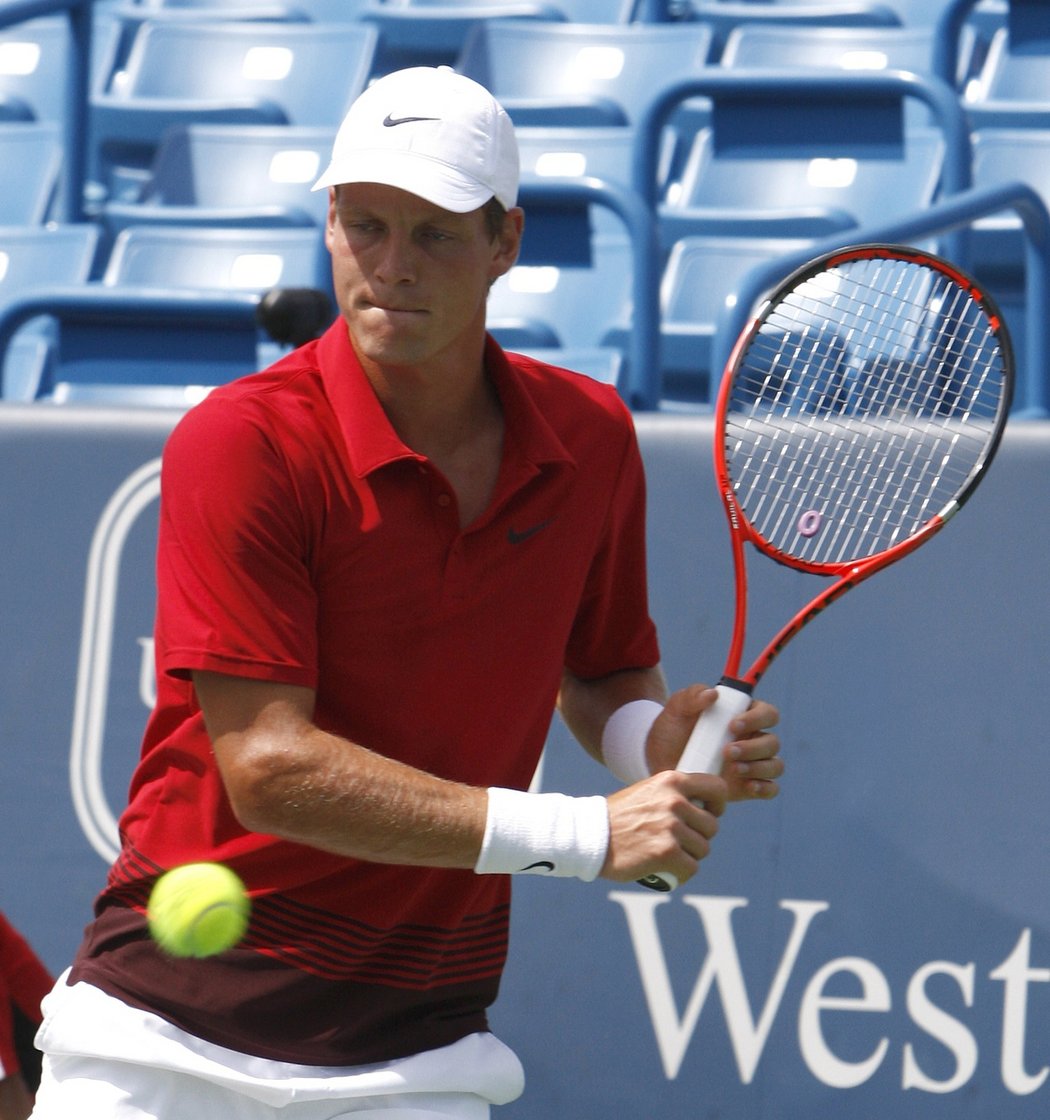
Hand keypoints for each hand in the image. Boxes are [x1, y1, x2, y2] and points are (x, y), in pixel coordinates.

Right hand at [601, 769, 726, 884]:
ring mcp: (671, 827)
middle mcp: (674, 801)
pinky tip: (667, 871)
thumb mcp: (648, 792)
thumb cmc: (619, 817)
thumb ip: (675, 795)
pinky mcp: (666, 853)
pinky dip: (681, 873)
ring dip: (688, 856)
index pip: (717, 788)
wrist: (589, 835)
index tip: (707, 814)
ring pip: (702, 849)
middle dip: (698, 837)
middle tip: (677, 841)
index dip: (717, 805)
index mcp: (672, 781)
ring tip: (668, 855)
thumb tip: (705, 806)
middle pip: (711, 826)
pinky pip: (691, 868)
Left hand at [645, 684, 782, 801]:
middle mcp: (753, 740)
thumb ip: (692, 696)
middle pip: (772, 742)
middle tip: (727, 752)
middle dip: (753, 747)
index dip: (756, 718)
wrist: (658, 762)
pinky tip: (747, 786)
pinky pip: (770, 789)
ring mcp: (752, 764)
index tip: (732, 725)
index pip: (767, 713)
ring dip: (758, 767)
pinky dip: (764, 788)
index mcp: (743, 716)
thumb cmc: (672, 730)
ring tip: (733, 769)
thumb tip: (713, 694)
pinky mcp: (747, 787)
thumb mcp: (677, 709)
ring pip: (775, 765)